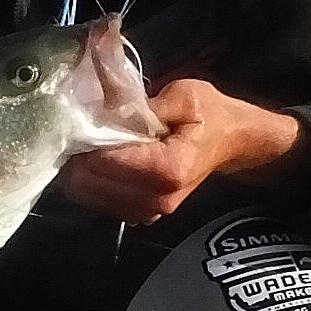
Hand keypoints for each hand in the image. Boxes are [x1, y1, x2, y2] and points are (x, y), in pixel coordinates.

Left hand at [57, 78, 309, 224]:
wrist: (233, 143)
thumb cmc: (210, 115)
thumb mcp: (182, 94)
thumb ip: (138, 102)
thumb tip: (97, 105)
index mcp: (167, 170)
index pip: (102, 162)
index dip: (83, 139)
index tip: (80, 118)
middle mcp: (156, 200)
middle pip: (88, 183)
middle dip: (77, 155)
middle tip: (79, 129)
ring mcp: (148, 213)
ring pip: (87, 195)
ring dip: (80, 169)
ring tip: (90, 143)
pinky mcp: (140, 215)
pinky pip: (98, 201)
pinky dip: (91, 181)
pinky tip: (101, 160)